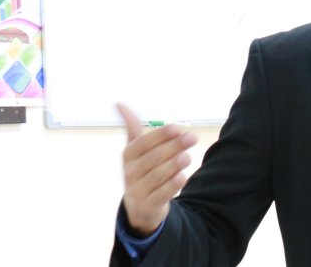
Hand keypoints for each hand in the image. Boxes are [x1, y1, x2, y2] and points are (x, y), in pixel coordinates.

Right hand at [118, 103, 197, 236]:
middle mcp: (130, 172)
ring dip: (173, 165)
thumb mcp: (136, 150)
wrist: (141, 206)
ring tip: (187, 157)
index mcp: (128, 156)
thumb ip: (132, 128)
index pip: (142, 143)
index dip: (159, 136)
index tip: (177, 128)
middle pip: (152, 158)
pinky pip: (161, 194)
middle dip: (173, 147)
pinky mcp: (148, 205)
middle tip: (192, 138)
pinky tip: (182, 177)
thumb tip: (119, 103)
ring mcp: (137, 190)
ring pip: (157, 176)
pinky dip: (171, 185)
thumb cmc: (142, 170)